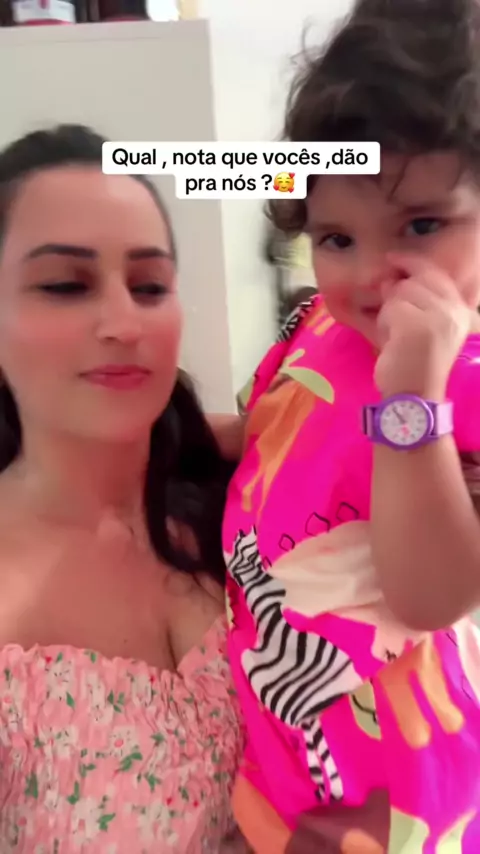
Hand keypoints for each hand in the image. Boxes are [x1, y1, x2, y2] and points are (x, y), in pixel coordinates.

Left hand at [374, 253, 470, 398]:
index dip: (413, 263)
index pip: (436, 274)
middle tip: (395, 320)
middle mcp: (453, 311)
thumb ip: (415, 303)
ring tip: (395, 337)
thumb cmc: (414, 368)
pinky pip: (390, 308)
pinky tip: (390, 341)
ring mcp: (437, 316)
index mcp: (460, 312)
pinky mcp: (416, 324)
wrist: (413, 399)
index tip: (395, 258)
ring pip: (399, 293)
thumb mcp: (423, 330)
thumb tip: (391, 280)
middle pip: (415, 280)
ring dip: (389, 313)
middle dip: (397, 295)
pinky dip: (384, 324)